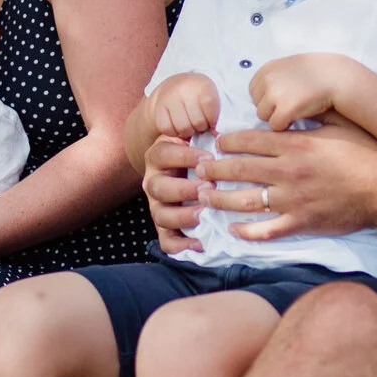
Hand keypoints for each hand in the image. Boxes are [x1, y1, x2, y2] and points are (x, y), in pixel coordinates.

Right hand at [142, 132, 203, 253]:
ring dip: (182, 216)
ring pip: (160, 216)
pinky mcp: (165, 228)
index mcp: (159, 156)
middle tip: (208, 189)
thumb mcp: (196, 136)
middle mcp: (153, 181)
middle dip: (184, 189)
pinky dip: (181, 246)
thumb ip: (205, 132)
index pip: (163, 154)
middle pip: (159, 188)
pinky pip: (167, 242)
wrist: (180, 166)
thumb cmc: (197, 149)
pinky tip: (201, 244)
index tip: (208, 158)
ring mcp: (158, 206)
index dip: (184, 156)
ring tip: (203, 215)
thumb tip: (222, 130)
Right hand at [145, 73, 220, 140]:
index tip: (211, 119)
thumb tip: (215, 134)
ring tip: (189, 123)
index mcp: (202, 85)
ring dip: (187, 131)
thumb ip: (216, 115)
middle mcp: (184, 89)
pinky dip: (173, 132)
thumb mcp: (210, 97)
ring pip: (183, 128)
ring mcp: (169, 98)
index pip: (211, 110)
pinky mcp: (158, 108)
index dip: (212, 119)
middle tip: (199, 122)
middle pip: (198, 122)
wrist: (174, 85)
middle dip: (201, 127)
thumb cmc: (198, 96)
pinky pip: (167, 129)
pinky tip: (177, 125)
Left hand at [198, 126, 376, 240]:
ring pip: (247, 199)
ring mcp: (294, 199)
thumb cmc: (366, 153)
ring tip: (205, 196)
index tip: (216, 143)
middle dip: (215, 169)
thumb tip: (289, 109)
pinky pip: (267, 229)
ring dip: (221, 198)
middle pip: (241, 169)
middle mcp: (289, 171)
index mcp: (296, 145)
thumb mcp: (337, 126)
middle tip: (199, 170)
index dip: (228, 141)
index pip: (251, 140)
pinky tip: (232, 228)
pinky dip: (247, 231)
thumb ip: (309, 119)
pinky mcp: (302, 223)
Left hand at [248, 53, 371, 130]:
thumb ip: (273, 77)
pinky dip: (285, 125)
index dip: (268, 98)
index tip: (284, 98)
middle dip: (271, 109)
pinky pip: (275, 126)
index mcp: (267, 69)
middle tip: (291, 105)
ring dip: (277, 117)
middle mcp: (268, 80)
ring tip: (294, 110)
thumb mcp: (289, 66)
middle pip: (258, 105)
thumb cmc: (316, 74)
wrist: (337, 78)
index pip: (254, 92)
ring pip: (264, 117)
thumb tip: (258, 94)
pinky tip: (298, 117)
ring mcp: (275, 95)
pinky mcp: (285, 109)